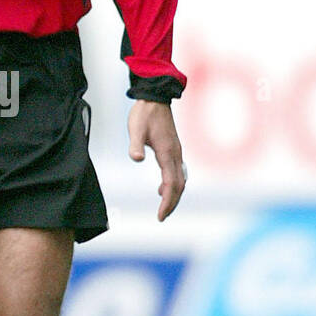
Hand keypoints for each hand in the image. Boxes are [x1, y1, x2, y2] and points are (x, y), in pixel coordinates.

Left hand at [128, 99, 185, 220]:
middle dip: (171, 203)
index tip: (160, 215)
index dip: (167, 201)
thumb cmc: (144, 114)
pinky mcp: (173, 149)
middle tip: (161, 217)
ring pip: (180, 179)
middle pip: (179, 185)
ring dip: (173, 194)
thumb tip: (136, 159)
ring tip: (163, 208)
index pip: (171, 184)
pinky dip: (172, 184)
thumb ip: (135, 144)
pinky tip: (160, 188)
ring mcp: (176, 152)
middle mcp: (175, 154)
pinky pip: (177, 172)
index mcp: (167, 152)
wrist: (155, 98)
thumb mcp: (136, 128)